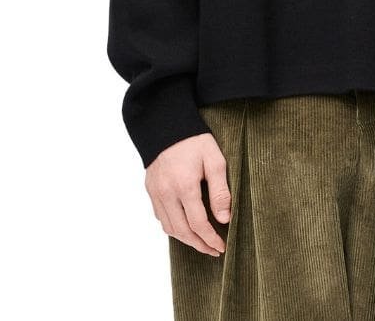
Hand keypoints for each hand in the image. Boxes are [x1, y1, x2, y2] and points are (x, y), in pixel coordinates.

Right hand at [145, 132, 232, 256]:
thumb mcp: (214, 159)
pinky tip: (184, 226)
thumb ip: (220, 190)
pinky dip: (173, 227)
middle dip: (199, 245)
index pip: (198, 224)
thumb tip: (224, 219)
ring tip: (201, 242)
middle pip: (182, 231)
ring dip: (185, 239)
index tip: (222, 246)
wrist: (165, 123)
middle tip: (213, 250)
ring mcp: (156, 193)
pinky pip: (161, 217)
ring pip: (169, 228)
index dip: (210, 239)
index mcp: (184, 186)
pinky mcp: (150, 190)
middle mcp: (167, 193)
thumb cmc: (193, 140)